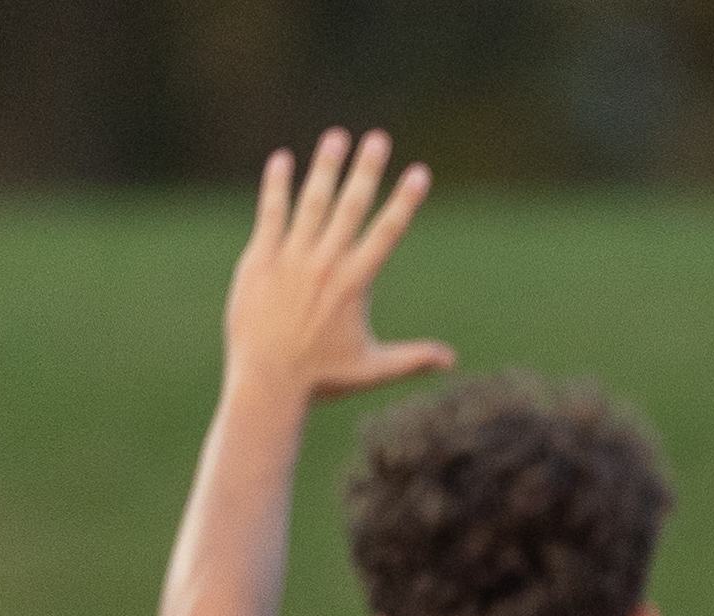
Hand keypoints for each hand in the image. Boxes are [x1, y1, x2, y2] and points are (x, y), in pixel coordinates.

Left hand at [223, 130, 453, 407]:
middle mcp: (326, 263)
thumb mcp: (373, 369)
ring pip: (312, 202)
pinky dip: (277, 186)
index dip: (405, 200)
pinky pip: (271, 213)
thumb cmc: (322, 379)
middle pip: (351, 206)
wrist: (268, 381)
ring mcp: (292, 257)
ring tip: (337, 136)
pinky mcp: (261, 258)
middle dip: (367, 170)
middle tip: (379, 137)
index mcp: (356, 284)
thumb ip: (413, 358)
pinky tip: (283, 160)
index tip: (420, 172)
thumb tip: (451, 358)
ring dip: (325, 166)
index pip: (387, 232)